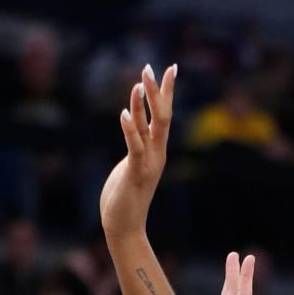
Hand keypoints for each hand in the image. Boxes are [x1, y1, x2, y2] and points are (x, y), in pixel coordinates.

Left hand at [100, 64, 175, 243]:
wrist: (124, 227)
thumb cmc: (124, 197)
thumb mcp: (130, 165)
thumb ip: (134, 147)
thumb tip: (132, 130)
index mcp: (156, 150)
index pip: (164, 115)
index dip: (166, 92)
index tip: (169, 68)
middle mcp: (156, 154)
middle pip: (163, 116)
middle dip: (158, 91)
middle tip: (151, 67)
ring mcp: (148, 163)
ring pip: (150, 128)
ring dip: (143, 104)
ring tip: (139, 81)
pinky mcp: (134, 173)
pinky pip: (134, 147)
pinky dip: (130, 129)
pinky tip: (124, 112)